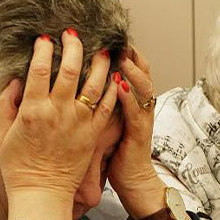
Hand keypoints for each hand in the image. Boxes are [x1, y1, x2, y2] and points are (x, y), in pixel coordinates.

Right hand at [0, 30, 112, 219]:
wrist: (42, 194)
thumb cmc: (18, 167)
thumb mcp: (4, 135)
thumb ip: (7, 104)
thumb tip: (14, 81)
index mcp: (32, 111)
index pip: (39, 70)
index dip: (43, 50)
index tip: (45, 40)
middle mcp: (58, 112)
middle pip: (70, 70)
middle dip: (73, 47)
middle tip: (74, 35)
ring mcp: (78, 123)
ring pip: (94, 84)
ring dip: (99, 63)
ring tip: (101, 50)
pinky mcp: (93, 134)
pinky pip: (106, 106)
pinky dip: (112, 89)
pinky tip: (114, 77)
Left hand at [108, 46, 165, 218]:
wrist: (133, 181)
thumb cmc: (115, 155)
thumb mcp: (106, 123)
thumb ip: (97, 103)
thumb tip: (77, 83)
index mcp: (128, 102)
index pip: (128, 69)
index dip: (122, 53)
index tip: (107, 37)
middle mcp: (138, 106)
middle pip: (139, 71)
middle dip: (129, 53)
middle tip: (116, 38)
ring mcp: (141, 118)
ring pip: (142, 87)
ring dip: (132, 70)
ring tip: (122, 55)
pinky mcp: (139, 133)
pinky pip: (135, 112)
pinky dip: (129, 97)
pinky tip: (120, 85)